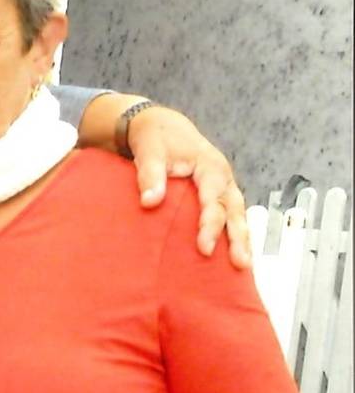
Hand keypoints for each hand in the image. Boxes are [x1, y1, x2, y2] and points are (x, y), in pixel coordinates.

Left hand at [125, 105, 250, 265]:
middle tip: (239, 262)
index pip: (213, 198)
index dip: (210, 223)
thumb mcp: (150, 150)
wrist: (163, 126)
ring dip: (242, 238)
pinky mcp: (218, 194)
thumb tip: (149, 201)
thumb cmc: (157, 138)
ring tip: (243, 265)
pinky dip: (235, 233)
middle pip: (234, 209)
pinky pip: (231, 215)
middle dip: (238, 236)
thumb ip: (150, 174)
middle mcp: (222, 177)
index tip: (204, 248)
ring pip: (237, 214)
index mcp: (210, 166)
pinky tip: (234, 253)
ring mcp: (223, 186)